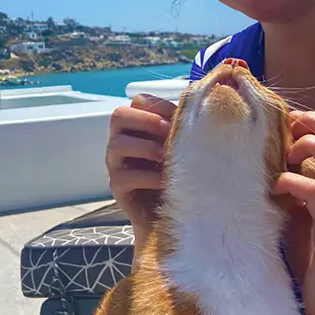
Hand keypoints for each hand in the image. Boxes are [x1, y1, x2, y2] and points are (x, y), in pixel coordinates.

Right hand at [106, 94, 175, 238]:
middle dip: (146, 121)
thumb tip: (198, 108)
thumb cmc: (179, 174)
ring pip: (117, 144)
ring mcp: (116, 163)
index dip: (159, 106)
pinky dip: (147, 177)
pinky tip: (165, 181)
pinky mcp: (117, 186)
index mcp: (138, 126)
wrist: (174, 212)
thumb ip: (182, 128)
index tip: (179, 117)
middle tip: (168, 132)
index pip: (138, 102)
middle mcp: (122, 140)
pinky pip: (124, 176)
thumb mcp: (182, 147)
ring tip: (166, 157)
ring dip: (146, 147)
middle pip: (119, 115)